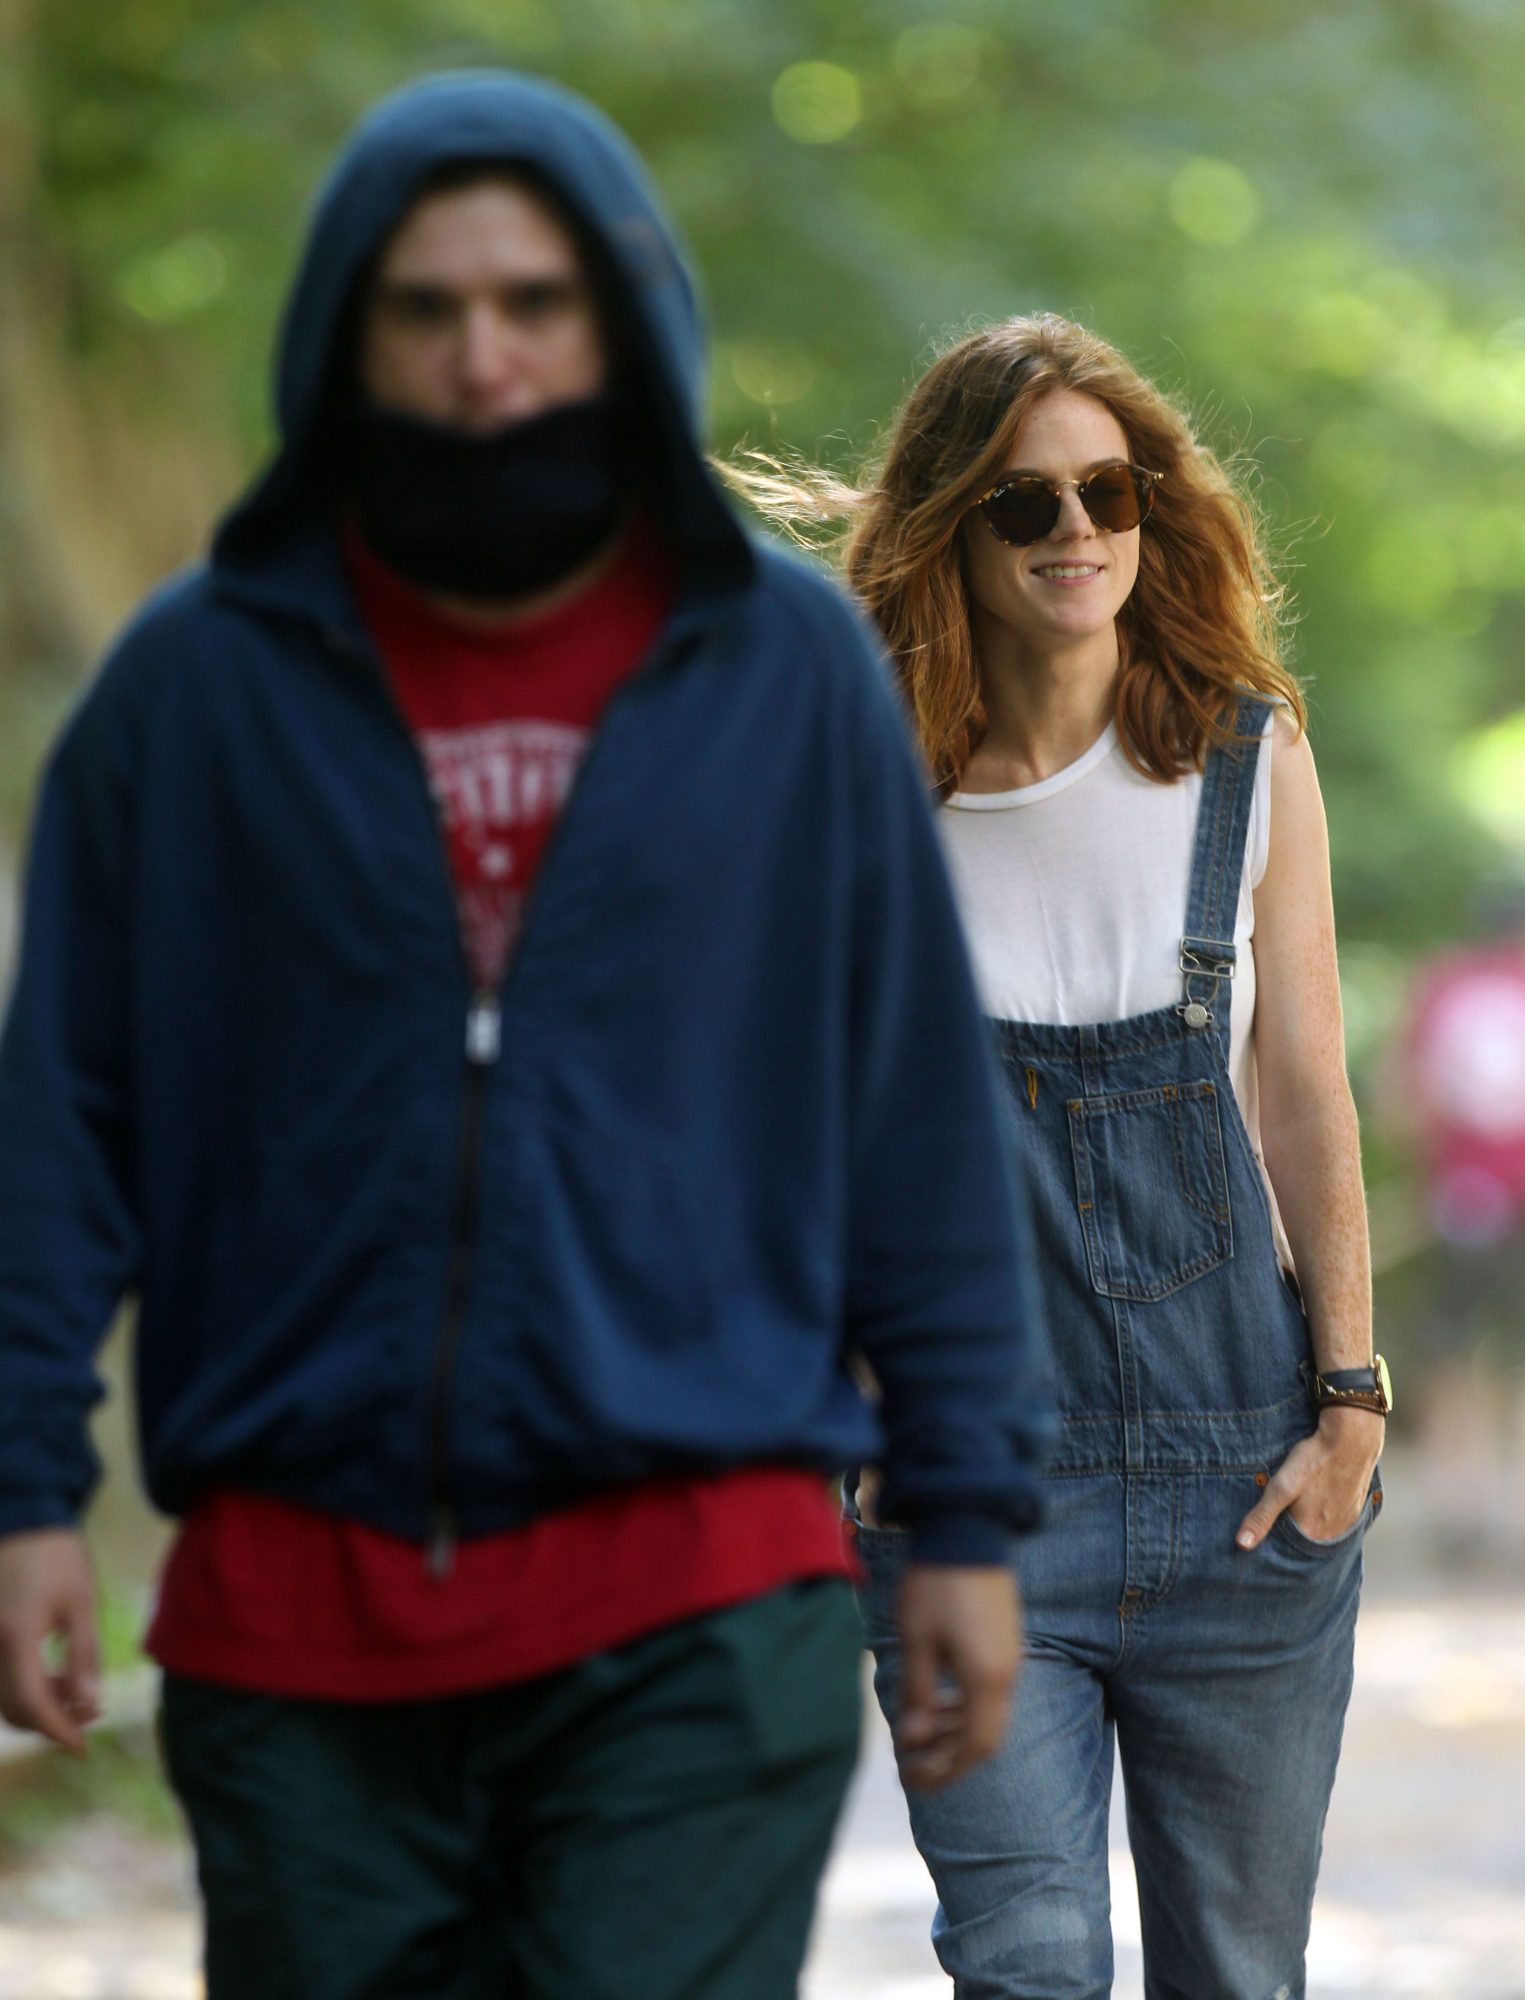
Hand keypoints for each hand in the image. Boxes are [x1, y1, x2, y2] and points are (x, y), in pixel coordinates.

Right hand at [0, 1529, 99, 1754]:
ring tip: (76, 1694)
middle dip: (50, 1721)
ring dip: (37, 1706)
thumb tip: (89, 1705)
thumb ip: (83, 1657)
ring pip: (1, 1698)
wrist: (19, 1518)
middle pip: (12, 1709)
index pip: (31, 1705)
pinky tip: (52, 1678)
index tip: (82, 1748)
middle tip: (88, 1716)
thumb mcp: (80, 1603)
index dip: (57, 1731)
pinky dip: (22, 1688)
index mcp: (15, 1638)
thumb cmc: (55, 1556)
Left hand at [895, 1564, 1021, 1790]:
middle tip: (914, 1766)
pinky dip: (965, 1709)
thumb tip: (914, 1741)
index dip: (945, 1772)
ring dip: (956, 1733)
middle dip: (950, 1760)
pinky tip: (940, 1702)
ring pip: (989, 1716)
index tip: (913, 1779)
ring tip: (921, 1734)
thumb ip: (918, 1694)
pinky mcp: (1005, 1643)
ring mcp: (1010, 1658)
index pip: (974, 1748)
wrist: (967, 1530)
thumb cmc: (935, 1585)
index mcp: (987, 1679)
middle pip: (986, 1739)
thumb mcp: (917, 1640)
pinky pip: (991, 1693)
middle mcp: (1007, 1675)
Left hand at [1235, 1406, 1382, 1549]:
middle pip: (1304, 1537)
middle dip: (1292, 1526)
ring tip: (1303, 1499)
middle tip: (1287, 1504)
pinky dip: (1326, 1511)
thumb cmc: (1314, 1462)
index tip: (1269, 1518)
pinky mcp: (1355, 1509)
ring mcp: (1347, 1522)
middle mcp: (1332, 1535)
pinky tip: (1319, 1495)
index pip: (1286, 1546)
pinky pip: (1336, 1518)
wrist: (1352, 1440)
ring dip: (1310, 1519)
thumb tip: (1242, 1544)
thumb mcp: (1281, 1487)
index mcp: (1312, 1534)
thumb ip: (1261, 1517)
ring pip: (1321, 1528)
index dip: (1274, 1533)